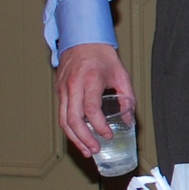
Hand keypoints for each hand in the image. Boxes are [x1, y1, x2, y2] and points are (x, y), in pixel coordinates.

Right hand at [56, 43, 134, 158]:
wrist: (81, 39)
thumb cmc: (102, 56)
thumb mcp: (121, 74)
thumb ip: (127, 97)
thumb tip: (129, 119)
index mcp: (90, 80)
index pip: (91, 109)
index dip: (99, 126)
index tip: (108, 135)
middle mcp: (73, 85)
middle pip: (73, 119)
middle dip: (84, 138)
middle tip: (95, 150)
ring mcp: (63, 89)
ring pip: (63, 120)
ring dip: (74, 138)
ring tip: (86, 150)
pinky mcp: (59, 91)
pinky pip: (62, 114)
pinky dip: (69, 128)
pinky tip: (79, 138)